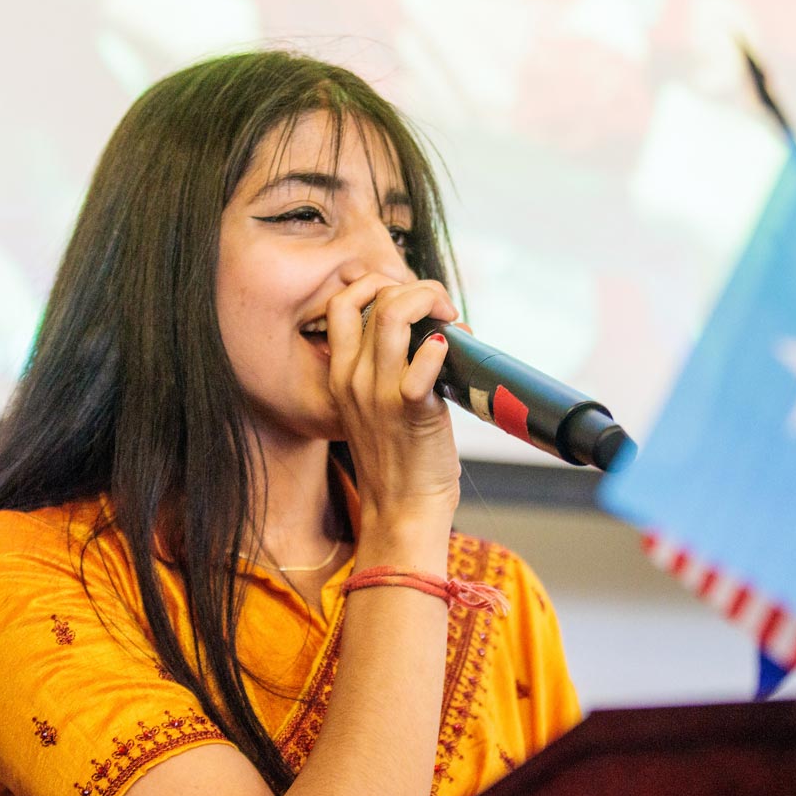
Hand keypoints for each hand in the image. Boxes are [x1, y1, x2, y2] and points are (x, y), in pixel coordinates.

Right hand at [325, 275, 461, 552]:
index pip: (342, 303)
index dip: (376, 284)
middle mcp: (354, 379)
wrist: (402, 511)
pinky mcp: (411, 410)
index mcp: (341, 375)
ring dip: (431, 302)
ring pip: (395, 316)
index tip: (408, 295)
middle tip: (442, 308)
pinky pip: (423, 361)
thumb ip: (388, 368)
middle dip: (416, 288)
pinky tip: (453, 349)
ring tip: (451, 318)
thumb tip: (432, 331)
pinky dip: (441, 345)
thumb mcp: (375, 408)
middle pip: (375, 300)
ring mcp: (379, 393)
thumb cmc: (400, 459)